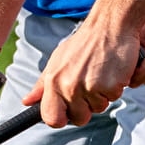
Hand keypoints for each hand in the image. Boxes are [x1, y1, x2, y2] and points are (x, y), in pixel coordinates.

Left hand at [25, 23, 139, 127]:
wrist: (110, 25)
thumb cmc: (85, 43)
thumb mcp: (58, 60)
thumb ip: (42, 84)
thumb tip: (27, 101)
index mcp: (53, 81)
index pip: (51, 118)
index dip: (61, 118)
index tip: (68, 112)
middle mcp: (69, 86)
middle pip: (79, 118)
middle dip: (87, 107)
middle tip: (91, 84)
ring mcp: (89, 87)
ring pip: (99, 108)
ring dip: (103, 95)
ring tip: (102, 73)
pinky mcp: (110, 86)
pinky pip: (114, 98)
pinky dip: (117, 87)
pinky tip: (113, 71)